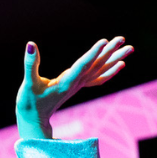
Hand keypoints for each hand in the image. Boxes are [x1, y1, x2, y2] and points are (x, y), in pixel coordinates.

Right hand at [15, 37, 132, 138]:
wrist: (33, 118)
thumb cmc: (29, 101)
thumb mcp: (28, 83)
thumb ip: (30, 64)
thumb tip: (30, 44)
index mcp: (66, 82)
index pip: (83, 65)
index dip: (93, 53)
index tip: (104, 42)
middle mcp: (77, 83)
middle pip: (97, 66)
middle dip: (111, 52)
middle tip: (123, 39)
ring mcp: (79, 85)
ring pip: (101, 70)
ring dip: (115, 58)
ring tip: (128, 48)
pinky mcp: (77, 86)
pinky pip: (99, 78)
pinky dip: (110, 70)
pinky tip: (120, 64)